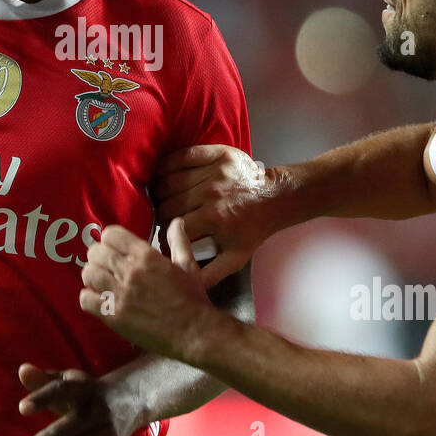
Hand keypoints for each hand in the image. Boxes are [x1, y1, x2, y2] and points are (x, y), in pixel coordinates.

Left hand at [14, 365, 144, 435]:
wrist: (132, 400)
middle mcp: (98, 410)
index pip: (63, 390)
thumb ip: (44, 379)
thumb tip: (22, 370)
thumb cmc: (88, 391)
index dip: (42, 398)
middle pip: (67, 429)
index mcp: (86, 387)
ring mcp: (106, 432)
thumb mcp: (70, 380)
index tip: (21, 408)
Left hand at [79, 219, 215, 360]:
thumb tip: (177, 222)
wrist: (193, 332)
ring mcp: (119, 294)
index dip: (110, 240)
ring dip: (93, 276)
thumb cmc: (192, 298)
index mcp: (146, 255)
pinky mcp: (112, 315)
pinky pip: (85, 299)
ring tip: (102, 282)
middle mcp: (129, 271)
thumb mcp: (188, 265)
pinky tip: (100, 300)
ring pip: (88, 273)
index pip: (110, 234)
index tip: (115, 248)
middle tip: (107, 266)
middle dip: (99, 257)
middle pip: (95, 252)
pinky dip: (89, 298)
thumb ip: (178, 241)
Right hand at [154, 145, 276, 286]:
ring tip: (161, 197)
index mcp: (214, 218)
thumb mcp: (235, 258)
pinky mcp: (218, 153)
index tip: (165, 234)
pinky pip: (183, 155)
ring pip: (171, 179)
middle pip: (168, 201)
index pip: (173, 224)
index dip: (164, 231)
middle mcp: (212, 193)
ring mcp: (215, 171)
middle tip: (162, 216)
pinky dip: (168, 163)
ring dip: (161, 189)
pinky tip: (164, 173)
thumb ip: (209, 273)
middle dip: (160, 211)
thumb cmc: (252, 229)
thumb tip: (184, 282)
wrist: (275, 199)